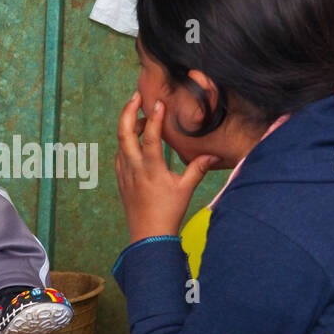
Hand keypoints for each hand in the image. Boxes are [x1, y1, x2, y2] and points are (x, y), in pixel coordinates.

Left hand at [115, 90, 217, 241]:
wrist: (148, 236)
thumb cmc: (168, 213)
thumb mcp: (186, 189)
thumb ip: (198, 169)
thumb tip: (214, 155)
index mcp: (151, 169)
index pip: (150, 138)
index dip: (155, 119)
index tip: (160, 103)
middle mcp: (134, 168)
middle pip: (124, 133)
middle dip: (128, 111)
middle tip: (136, 97)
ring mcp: (124, 173)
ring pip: (120, 143)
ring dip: (128, 126)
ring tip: (141, 117)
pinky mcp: (121, 179)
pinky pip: (119, 155)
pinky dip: (125, 143)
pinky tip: (134, 141)